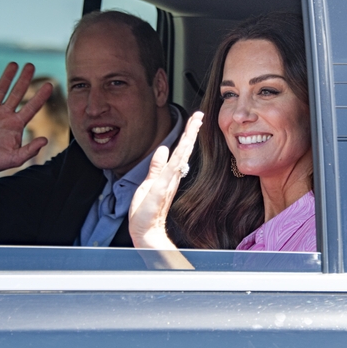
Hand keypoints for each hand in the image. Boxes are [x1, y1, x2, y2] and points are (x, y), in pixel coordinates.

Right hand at [0, 62, 53, 197]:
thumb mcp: (14, 159)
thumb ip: (29, 150)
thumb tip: (45, 140)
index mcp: (16, 125)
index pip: (31, 107)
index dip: (40, 96)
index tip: (50, 84)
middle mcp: (5, 115)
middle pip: (17, 93)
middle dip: (24, 79)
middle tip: (31, 65)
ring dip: (6, 77)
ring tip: (13, 64)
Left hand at [128, 111, 202, 249]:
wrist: (146, 232)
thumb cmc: (146, 212)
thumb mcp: (148, 183)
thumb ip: (156, 166)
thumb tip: (163, 149)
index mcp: (169, 174)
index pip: (180, 150)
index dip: (187, 135)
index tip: (195, 120)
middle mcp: (172, 177)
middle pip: (184, 150)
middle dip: (192, 131)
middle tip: (200, 115)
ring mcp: (168, 182)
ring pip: (181, 156)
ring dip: (188, 139)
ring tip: (196, 123)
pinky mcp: (162, 189)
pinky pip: (172, 170)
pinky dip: (179, 157)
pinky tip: (183, 146)